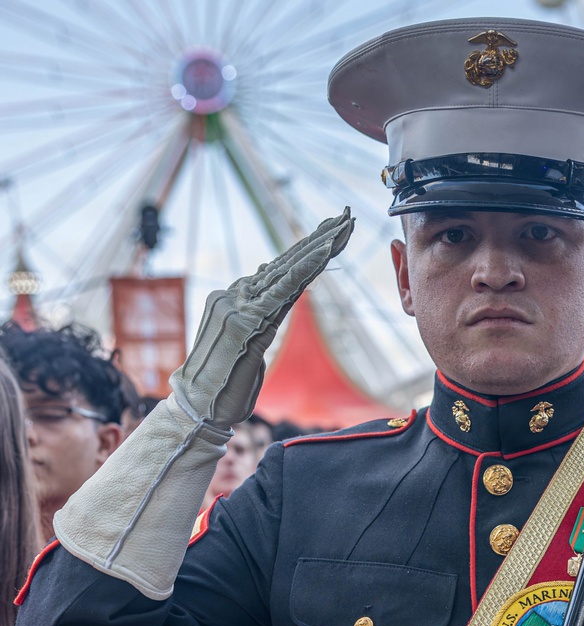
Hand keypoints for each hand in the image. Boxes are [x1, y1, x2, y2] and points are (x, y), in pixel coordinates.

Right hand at [172, 211, 353, 428]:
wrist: (196, 409)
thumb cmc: (220, 388)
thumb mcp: (243, 348)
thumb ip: (256, 319)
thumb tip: (268, 298)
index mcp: (233, 300)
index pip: (277, 270)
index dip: (305, 251)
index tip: (330, 234)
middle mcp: (235, 296)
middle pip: (285, 262)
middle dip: (318, 238)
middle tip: (345, 216)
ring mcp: (239, 306)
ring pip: (288, 270)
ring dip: (319, 246)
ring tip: (343, 226)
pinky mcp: (247, 322)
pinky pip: (284, 290)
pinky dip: (306, 269)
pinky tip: (325, 251)